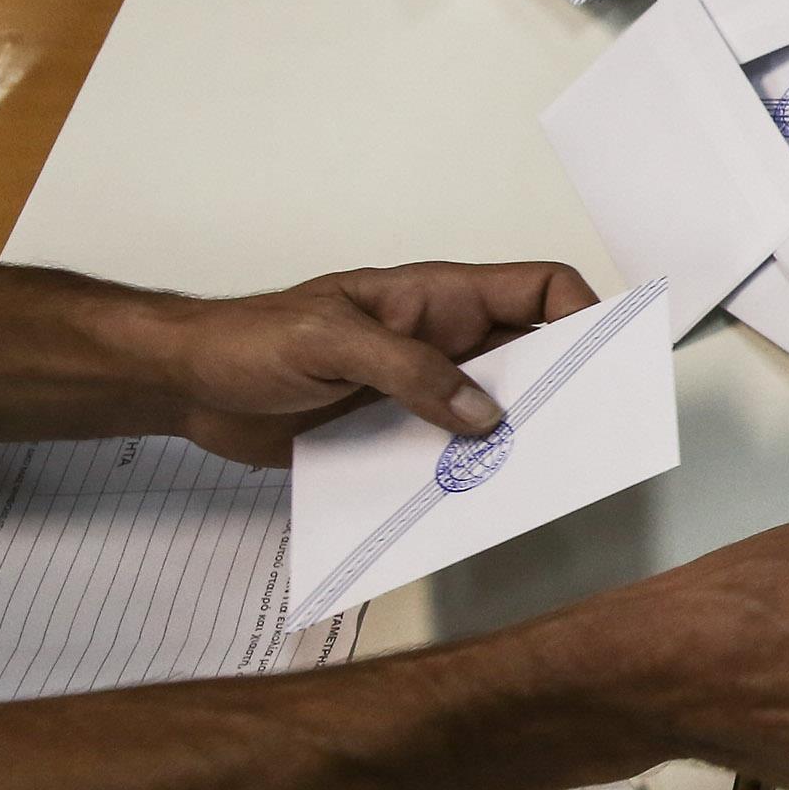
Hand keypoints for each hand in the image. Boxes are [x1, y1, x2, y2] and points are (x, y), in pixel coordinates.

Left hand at [149, 261, 598, 465]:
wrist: (185, 385)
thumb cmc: (248, 339)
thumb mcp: (331, 341)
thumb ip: (409, 371)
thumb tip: (482, 414)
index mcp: (439, 299)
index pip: (539, 289)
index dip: (583, 314)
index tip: (604, 359)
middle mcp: (442, 341)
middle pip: (532, 357)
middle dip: (562, 391)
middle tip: (582, 433)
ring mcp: (420, 389)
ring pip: (494, 413)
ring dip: (512, 442)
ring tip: (527, 476)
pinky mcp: (395, 433)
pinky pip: (448, 454)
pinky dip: (464, 476)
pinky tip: (466, 500)